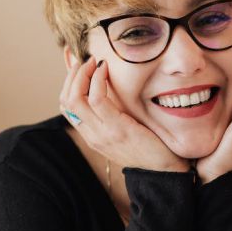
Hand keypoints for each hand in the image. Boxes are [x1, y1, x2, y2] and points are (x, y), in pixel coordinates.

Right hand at [59, 56, 189, 172]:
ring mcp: (102, 133)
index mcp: (92, 135)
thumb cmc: (150, 146)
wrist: (166, 170)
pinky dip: (98, 79)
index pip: (66, 106)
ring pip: (75, 98)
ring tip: (94, 62)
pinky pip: (97, 99)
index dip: (68, 82)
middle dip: (72, 75)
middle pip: (65, 100)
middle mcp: (92, 135)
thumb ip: (114, 112)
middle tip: (85, 60)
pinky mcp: (117, 129)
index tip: (79, 65)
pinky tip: (105, 69)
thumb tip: (109, 87)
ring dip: (82, 74)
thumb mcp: (125, 128)